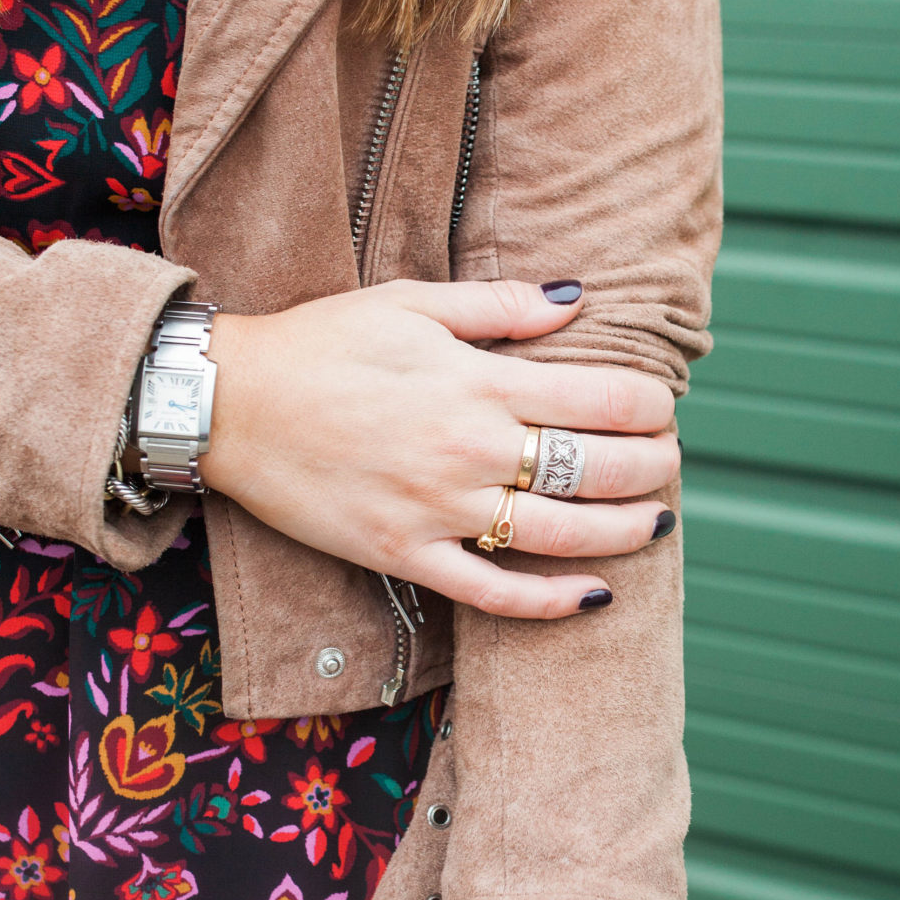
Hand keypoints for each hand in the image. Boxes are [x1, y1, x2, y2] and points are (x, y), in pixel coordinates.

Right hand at [203, 279, 678, 617]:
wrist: (230, 404)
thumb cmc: (320, 343)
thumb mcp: (410, 302)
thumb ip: (500, 306)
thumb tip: (577, 299)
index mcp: (476, 381)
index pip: (600, 397)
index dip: (649, 406)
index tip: (661, 408)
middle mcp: (467, 449)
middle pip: (595, 467)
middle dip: (652, 466)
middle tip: (669, 463)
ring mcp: (437, 510)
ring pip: (560, 534)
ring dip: (624, 531)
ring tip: (656, 522)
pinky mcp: (404, 555)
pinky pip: (493, 593)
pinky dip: (550, 601)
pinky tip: (594, 594)